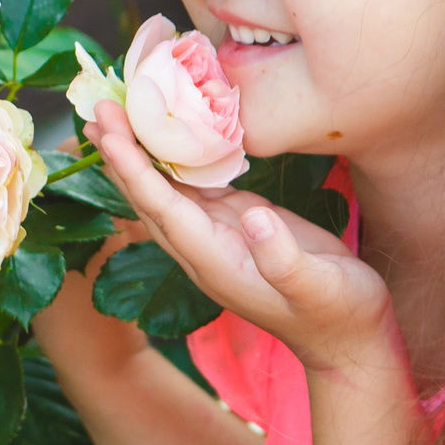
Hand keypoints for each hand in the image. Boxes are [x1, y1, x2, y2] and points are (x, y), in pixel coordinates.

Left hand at [86, 101, 396, 379]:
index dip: (136, 173)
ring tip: (112, 112)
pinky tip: (162, 129)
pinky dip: (173, 156)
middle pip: (148, 197)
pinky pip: (192, 185)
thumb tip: (254, 218)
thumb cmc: (337, 314)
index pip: (163, 210)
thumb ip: (283, 260)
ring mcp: (215, 234)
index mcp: (215, 263)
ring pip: (164, 189)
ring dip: (137, 152)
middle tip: (96, 108)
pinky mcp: (234, 221)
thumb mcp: (317, 288)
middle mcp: (203, 248)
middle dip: (121, 154)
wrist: (348, 336)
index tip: (110, 136)